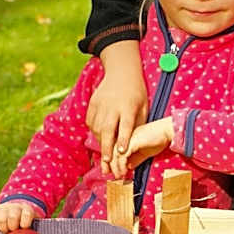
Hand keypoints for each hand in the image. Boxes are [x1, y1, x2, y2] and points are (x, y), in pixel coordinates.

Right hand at [0, 201, 42, 232]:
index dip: (25, 222)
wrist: (17, 212)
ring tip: (6, 231)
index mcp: (28, 210)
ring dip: (3, 227)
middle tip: (13, 232)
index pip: (27, 214)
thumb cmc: (28, 226)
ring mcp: (4, 208)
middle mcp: (16, 207)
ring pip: (1, 218)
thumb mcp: (35, 227)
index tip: (24, 228)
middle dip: (12, 227)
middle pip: (12, 216)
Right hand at [85, 42, 147, 173]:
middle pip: (107, 129)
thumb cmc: (137, 94)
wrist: (122, 72)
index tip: (122, 152)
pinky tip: (99, 138)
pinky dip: (94, 132)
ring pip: (97, 127)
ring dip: (100, 142)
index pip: (125, 125)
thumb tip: (134, 146)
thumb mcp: (143, 107)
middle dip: (107, 146)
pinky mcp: (92, 103)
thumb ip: (137, 125)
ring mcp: (100, 103)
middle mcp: (113, 105)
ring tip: (105, 153)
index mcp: (129, 106)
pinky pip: (90, 122)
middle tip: (107, 161)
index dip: (123, 139)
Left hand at [110, 117, 174, 178]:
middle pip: (109, 152)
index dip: (109, 162)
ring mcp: (126, 138)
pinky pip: (122, 156)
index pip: (112, 150)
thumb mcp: (144, 153)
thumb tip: (128, 167)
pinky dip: (121, 165)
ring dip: (115, 167)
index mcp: (124, 138)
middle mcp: (123, 136)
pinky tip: (124, 172)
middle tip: (111, 176)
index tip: (109, 172)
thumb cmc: (158, 140)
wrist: (167, 132)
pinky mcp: (131, 142)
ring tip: (118, 176)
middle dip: (109, 166)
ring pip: (114, 154)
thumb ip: (135, 159)